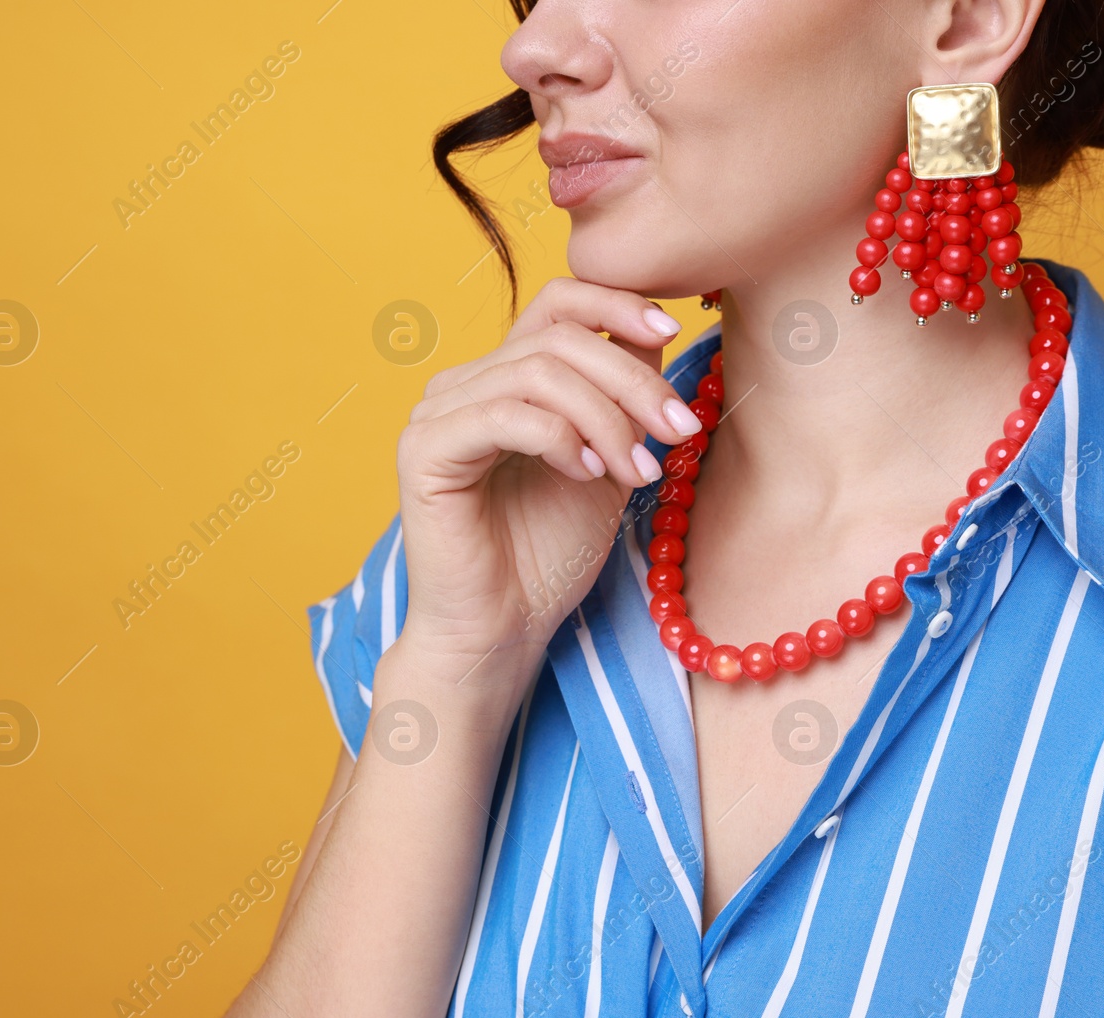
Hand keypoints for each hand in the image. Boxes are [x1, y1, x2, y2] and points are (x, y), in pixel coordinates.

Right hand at [393, 277, 701, 685]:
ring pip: (539, 373)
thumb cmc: (550, 553)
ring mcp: (437, 413)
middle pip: (560, 338)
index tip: (671, 329)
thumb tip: (652, 330)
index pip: (557, 302)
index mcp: (503, 378)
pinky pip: (503, 414)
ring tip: (637, 471)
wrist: (503, 630)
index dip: (616, 303)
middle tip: (679, 431)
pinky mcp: (424, 450)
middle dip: (633, 381)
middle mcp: (464, 384)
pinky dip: (560, 439)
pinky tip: (587, 475)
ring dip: (605, 418)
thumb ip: (621, 395)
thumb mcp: (608, 459)